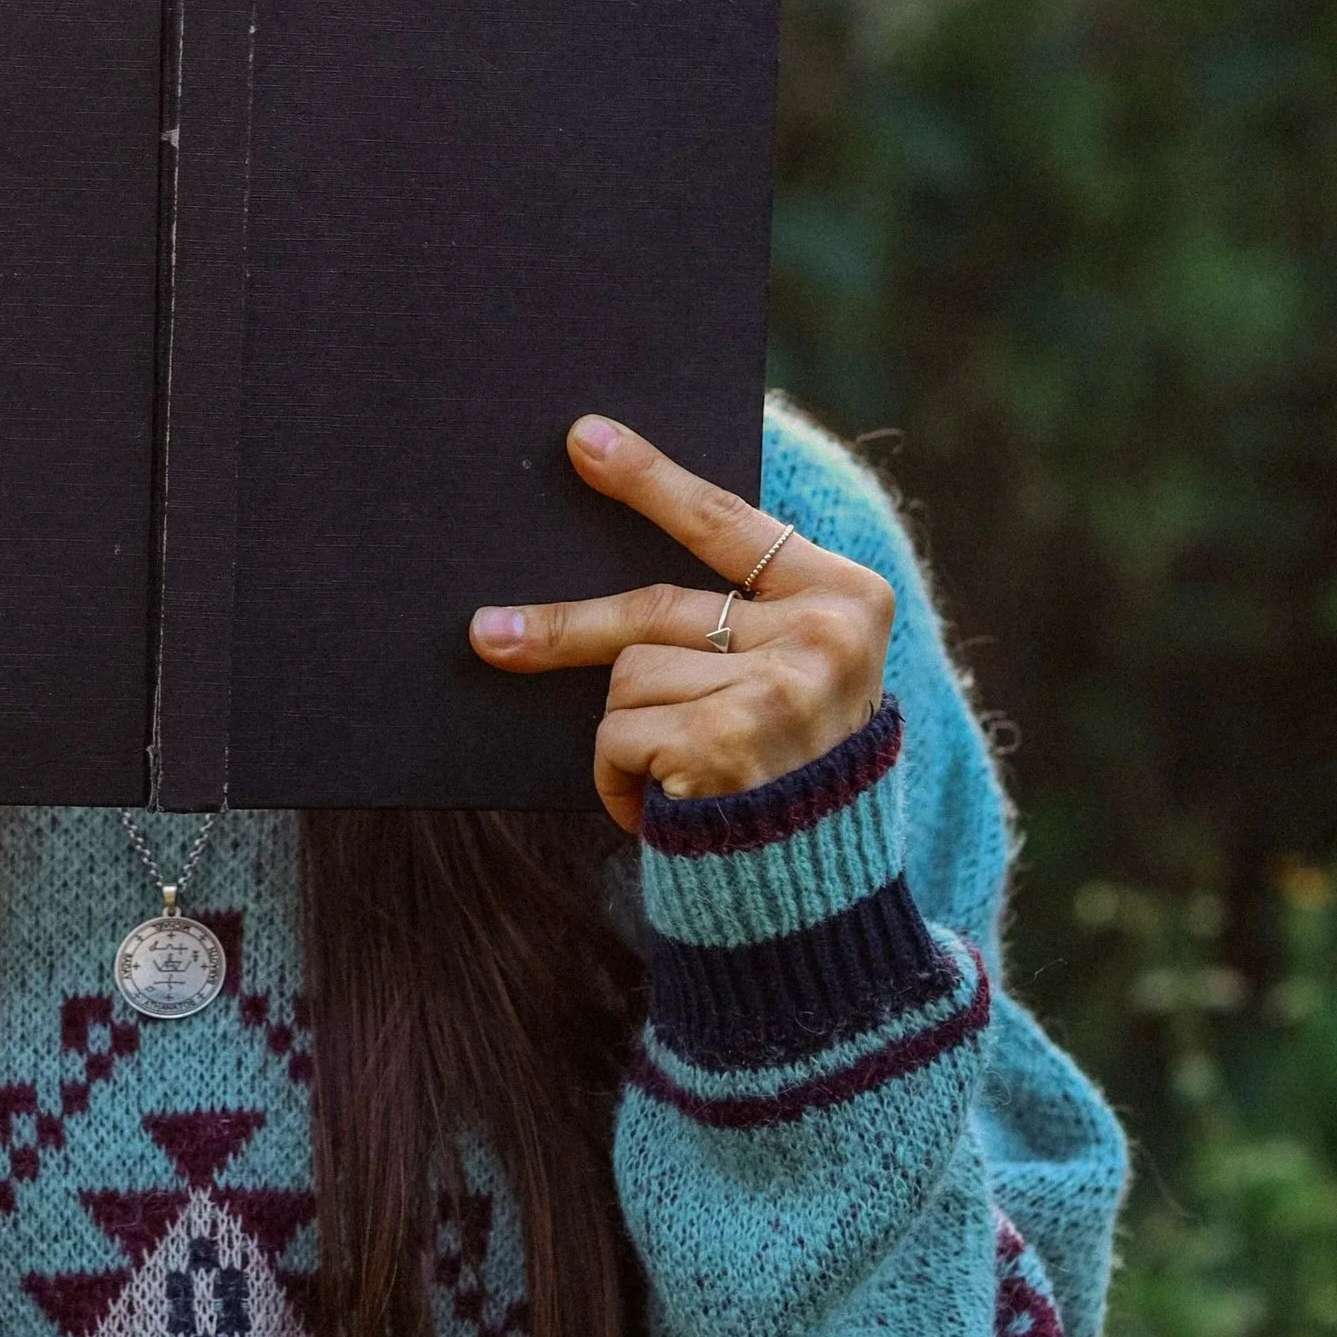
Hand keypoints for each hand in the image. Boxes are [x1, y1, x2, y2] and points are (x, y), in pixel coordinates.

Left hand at [468, 415, 893, 834]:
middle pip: (652, 606)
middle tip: (486, 633)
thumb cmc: (786, 776)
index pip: (729, 523)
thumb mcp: (792, 682)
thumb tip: (612, 587)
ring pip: (631, 675)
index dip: (650, 480)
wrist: (814, 898)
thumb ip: (741, 621)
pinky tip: (667, 808)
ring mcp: (777, 688)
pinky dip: (620, 779)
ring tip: (679, 780)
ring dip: (629, 736)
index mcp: (850, 598)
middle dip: (563, 625)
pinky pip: (617, 732)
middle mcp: (825, 636)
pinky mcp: (726, 739)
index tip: (583, 438)